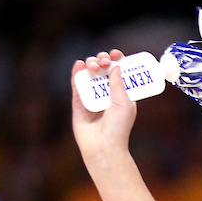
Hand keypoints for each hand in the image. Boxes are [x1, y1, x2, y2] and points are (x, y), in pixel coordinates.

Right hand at [71, 49, 137, 163]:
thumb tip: (116, 65)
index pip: (119, 72)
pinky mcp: (79, 102)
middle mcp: (106, 93)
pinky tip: (79, 65)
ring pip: (90, 74)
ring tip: (94, 65)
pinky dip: (77, 73)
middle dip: (103, 61)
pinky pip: (77, 84)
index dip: (118, 61)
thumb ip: (119, 84)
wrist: (103, 146)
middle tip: (105, 61)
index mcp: (122, 94)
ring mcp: (92, 97)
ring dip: (91, 64)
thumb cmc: (118, 127)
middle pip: (103, 70)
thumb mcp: (124, 103)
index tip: (117, 54)